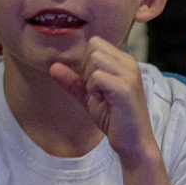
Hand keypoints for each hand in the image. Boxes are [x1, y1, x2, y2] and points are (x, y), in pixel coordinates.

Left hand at [47, 37, 158, 166]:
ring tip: (101, 96)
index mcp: (124, 62)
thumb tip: (53, 67)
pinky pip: (97, 77)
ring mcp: (129, 74)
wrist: (133, 141)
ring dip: (90, 79)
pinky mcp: (125, 88)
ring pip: (95, 58)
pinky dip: (94, 90)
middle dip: (87, 69)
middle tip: (97, 90)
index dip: (86, 61)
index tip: (94, 83)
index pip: (95, 42)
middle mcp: (130, 63)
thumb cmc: (114, 118)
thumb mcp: (90, 96)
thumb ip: (73, 81)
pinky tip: (104, 101)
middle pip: (93, 47)